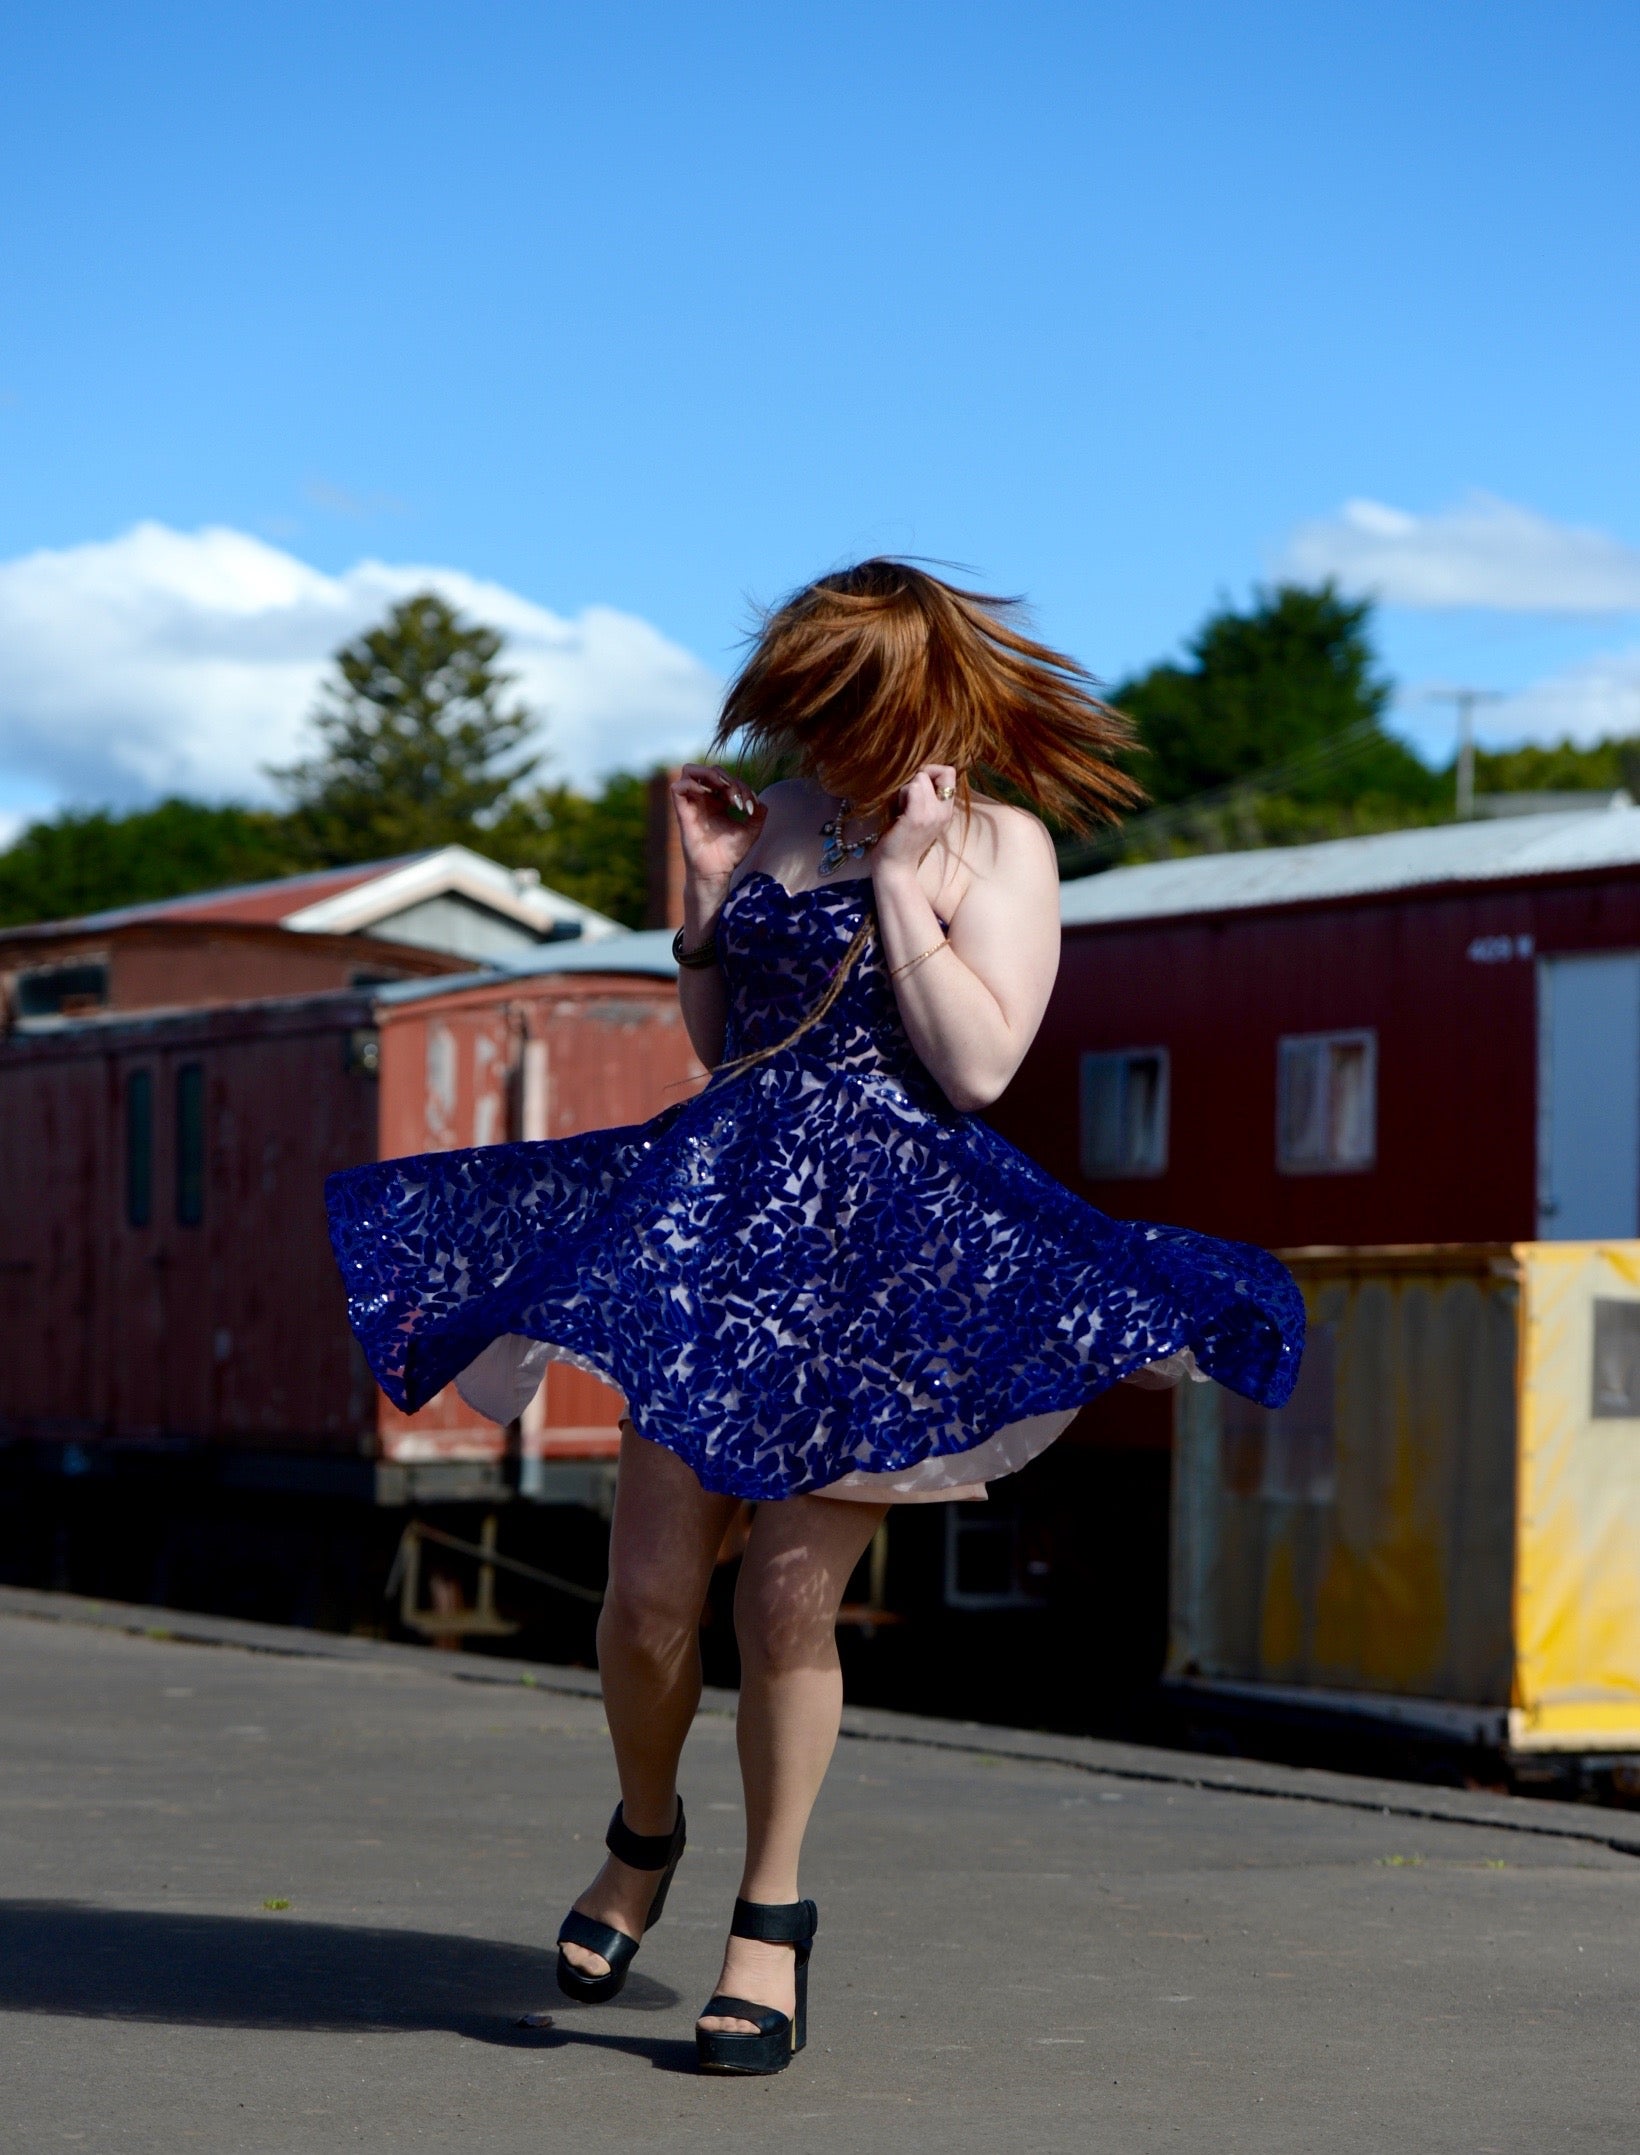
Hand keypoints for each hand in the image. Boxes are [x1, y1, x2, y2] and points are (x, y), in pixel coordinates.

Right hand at [672, 765, 765, 891]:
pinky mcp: (682, 813)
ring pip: (689, 771)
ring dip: (708, 773)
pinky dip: (691, 784)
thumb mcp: (751, 831)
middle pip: (709, 771)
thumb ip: (758, 815)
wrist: (717, 871)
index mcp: (717, 802)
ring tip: (722, 787)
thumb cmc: (730, 854)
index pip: (726, 779)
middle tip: (736, 795)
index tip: (750, 807)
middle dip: (726, 777)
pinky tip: (708, 794)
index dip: (741, 786)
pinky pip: (678, 788)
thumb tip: (762, 802)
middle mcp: (703, 801)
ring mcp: (692, 805)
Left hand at [871, 764, 959, 879]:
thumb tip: (919, 773)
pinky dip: (902, 795)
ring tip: (900, 808)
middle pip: (938, 772)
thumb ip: (926, 797)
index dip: (932, 772)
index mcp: (946, 810)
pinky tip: (897, 811)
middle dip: (918, 779)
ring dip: (906, 789)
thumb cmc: (902, 840)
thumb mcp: (921, 816)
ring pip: (921, 779)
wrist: (895, 867)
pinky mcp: (917, 818)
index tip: (918, 786)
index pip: (950, 773)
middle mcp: (944, 811)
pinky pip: (914, 788)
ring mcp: (932, 814)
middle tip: (907, 800)